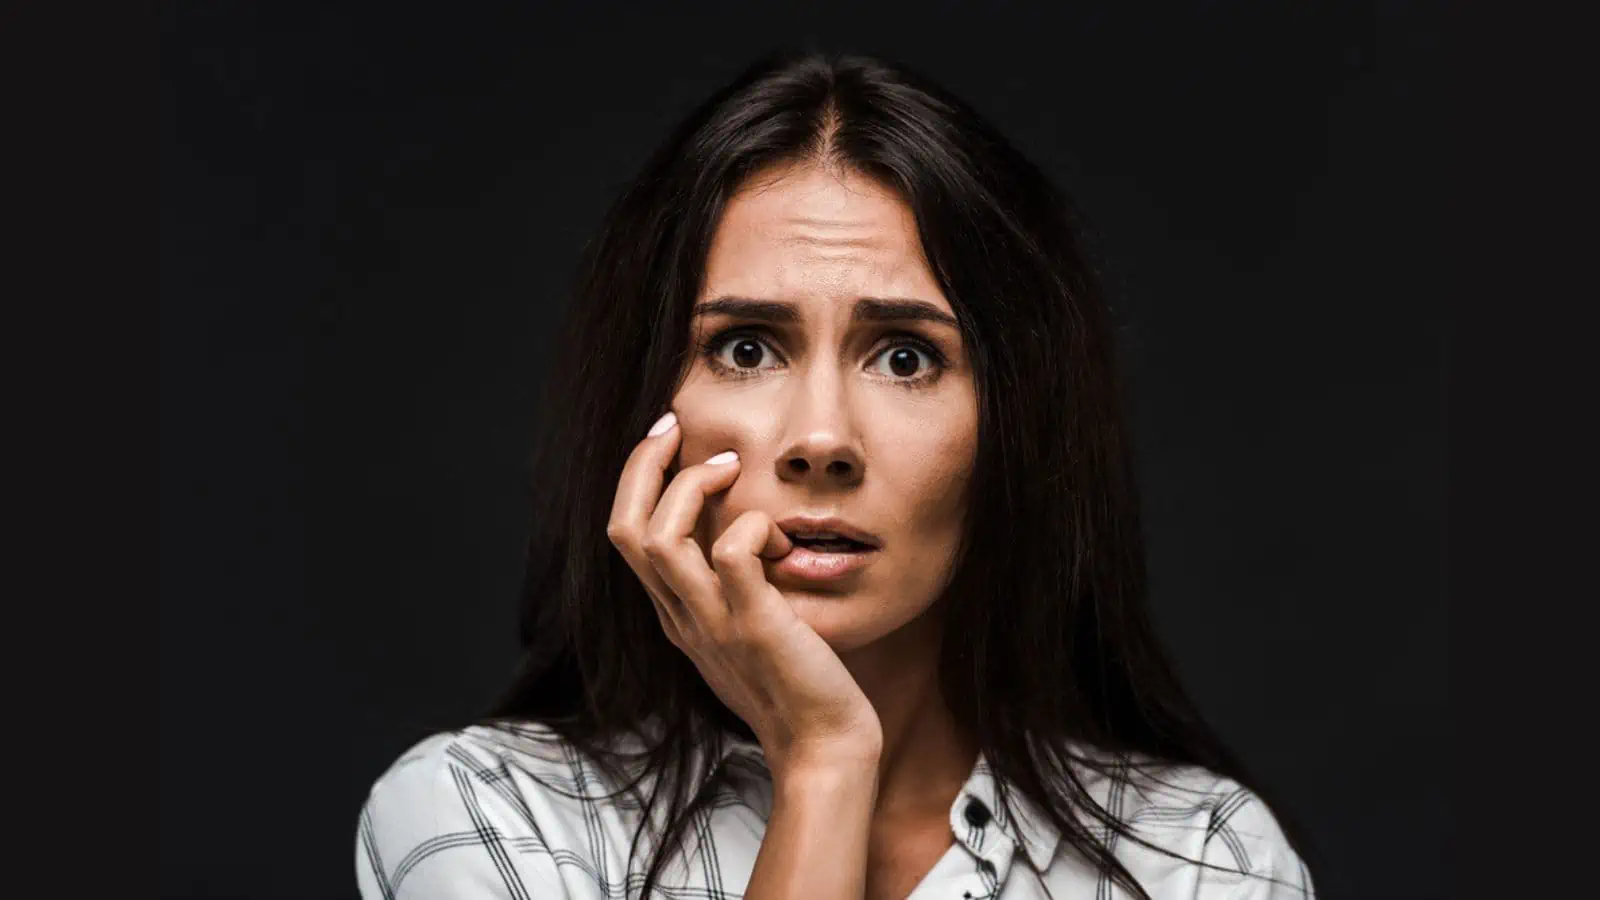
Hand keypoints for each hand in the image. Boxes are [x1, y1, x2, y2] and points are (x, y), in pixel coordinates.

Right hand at [606, 411, 883, 776]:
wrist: (823, 748)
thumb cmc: (795, 685)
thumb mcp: (744, 628)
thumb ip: (730, 584)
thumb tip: (740, 524)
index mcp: (674, 614)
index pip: (624, 534)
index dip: (636, 479)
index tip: (666, 439)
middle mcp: (681, 617)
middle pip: (624, 527)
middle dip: (643, 464)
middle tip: (677, 428)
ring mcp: (712, 623)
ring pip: (660, 538)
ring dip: (691, 488)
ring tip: (731, 468)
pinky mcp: (754, 627)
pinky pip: (732, 556)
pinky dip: (751, 526)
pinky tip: (779, 537)